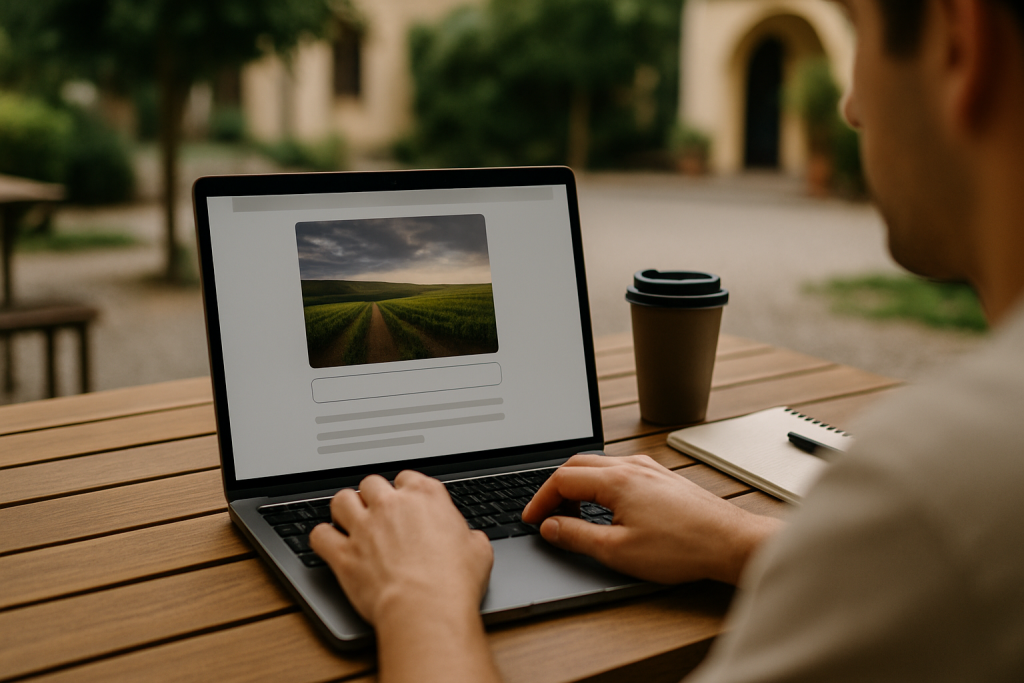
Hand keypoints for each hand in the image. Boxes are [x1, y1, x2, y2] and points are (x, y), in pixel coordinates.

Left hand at [309, 470, 492, 625]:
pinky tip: (329, 544)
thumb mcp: (479, 552)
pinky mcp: (344, 554)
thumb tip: (471, 541)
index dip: (405, 490)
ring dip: (345, 509)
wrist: (426, 609)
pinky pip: (320, 535)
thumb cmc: (453, 582)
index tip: (406, 502)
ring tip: (349, 520)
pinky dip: (323, 538)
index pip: (407, 477)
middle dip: (373, 497)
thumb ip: (470, 537)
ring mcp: (364, 527)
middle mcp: (392, 505)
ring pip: (341, 500)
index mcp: (426, 497)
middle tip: (377, 512)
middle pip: (371, 483)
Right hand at [521, 454, 782, 584]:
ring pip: (600, 466)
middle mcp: (632, 466)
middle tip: (546, 515)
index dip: (540, 500)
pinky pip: (621, 472)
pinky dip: (601, 485)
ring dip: (579, 485)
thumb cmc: (682, 548)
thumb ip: (577, 537)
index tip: (532, 519)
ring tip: (572, 513)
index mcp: (616, 480)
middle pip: (578, 465)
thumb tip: (550, 527)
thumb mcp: (618, 551)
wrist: (731, 542)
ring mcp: (650, 469)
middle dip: (555, 489)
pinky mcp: (663, 478)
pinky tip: (606, 507)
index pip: (562, 479)